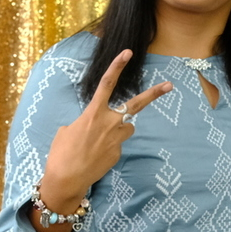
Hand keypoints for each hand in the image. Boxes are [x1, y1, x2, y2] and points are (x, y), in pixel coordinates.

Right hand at [38, 49, 171, 209]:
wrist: (66, 178)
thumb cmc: (61, 153)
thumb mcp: (67, 130)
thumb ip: (85, 122)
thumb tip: (94, 127)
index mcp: (93, 113)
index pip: (107, 83)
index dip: (117, 66)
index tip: (128, 53)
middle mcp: (109, 123)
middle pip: (136, 104)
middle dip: (154, 94)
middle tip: (169, 85)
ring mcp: (117, 139)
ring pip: (126, 128)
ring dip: (118, 130)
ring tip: (99, 142)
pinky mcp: (119, 153)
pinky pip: (117, 144)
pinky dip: (108, 148)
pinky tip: (96, 156)